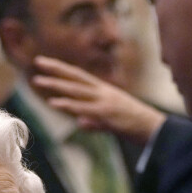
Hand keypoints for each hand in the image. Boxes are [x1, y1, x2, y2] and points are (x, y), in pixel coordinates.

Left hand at [31, 55, 165, 145]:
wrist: (154, 130)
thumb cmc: (134, 125)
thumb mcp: (110, 121)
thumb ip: (93, 121)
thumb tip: (80, 122)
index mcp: (104, 91)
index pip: (80, 76)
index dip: (63, 69)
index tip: (48, 63)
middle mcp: (103, 92)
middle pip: (75, 77)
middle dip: (56, 69)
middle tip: (38, 62)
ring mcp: (104, 101)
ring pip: (76, 90)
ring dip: (56, 85)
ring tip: (38, 80)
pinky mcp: (105, 114)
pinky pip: (83, 108)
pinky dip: (67, 105)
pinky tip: (52, 103)